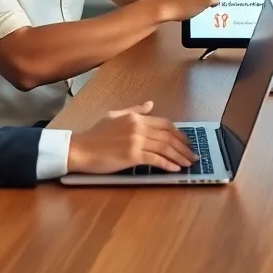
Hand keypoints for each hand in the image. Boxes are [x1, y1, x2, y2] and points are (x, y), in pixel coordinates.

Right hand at [67, 101, 197, 173]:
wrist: (80, 149)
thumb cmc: (95, 134)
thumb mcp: (115, 116)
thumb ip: (134, 111)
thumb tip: (151, 104)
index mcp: (135, 117)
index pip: (164, 123)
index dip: (179, 133)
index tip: (186, 141)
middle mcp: (138, 127)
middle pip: (168, 136)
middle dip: (183, 146)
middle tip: (193, 155)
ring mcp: (136, 141)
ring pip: (165, 148)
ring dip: (179, 156)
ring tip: (188, 164)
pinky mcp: (132, 155)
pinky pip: (155, 159)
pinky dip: (168, 164)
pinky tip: (175, 169)